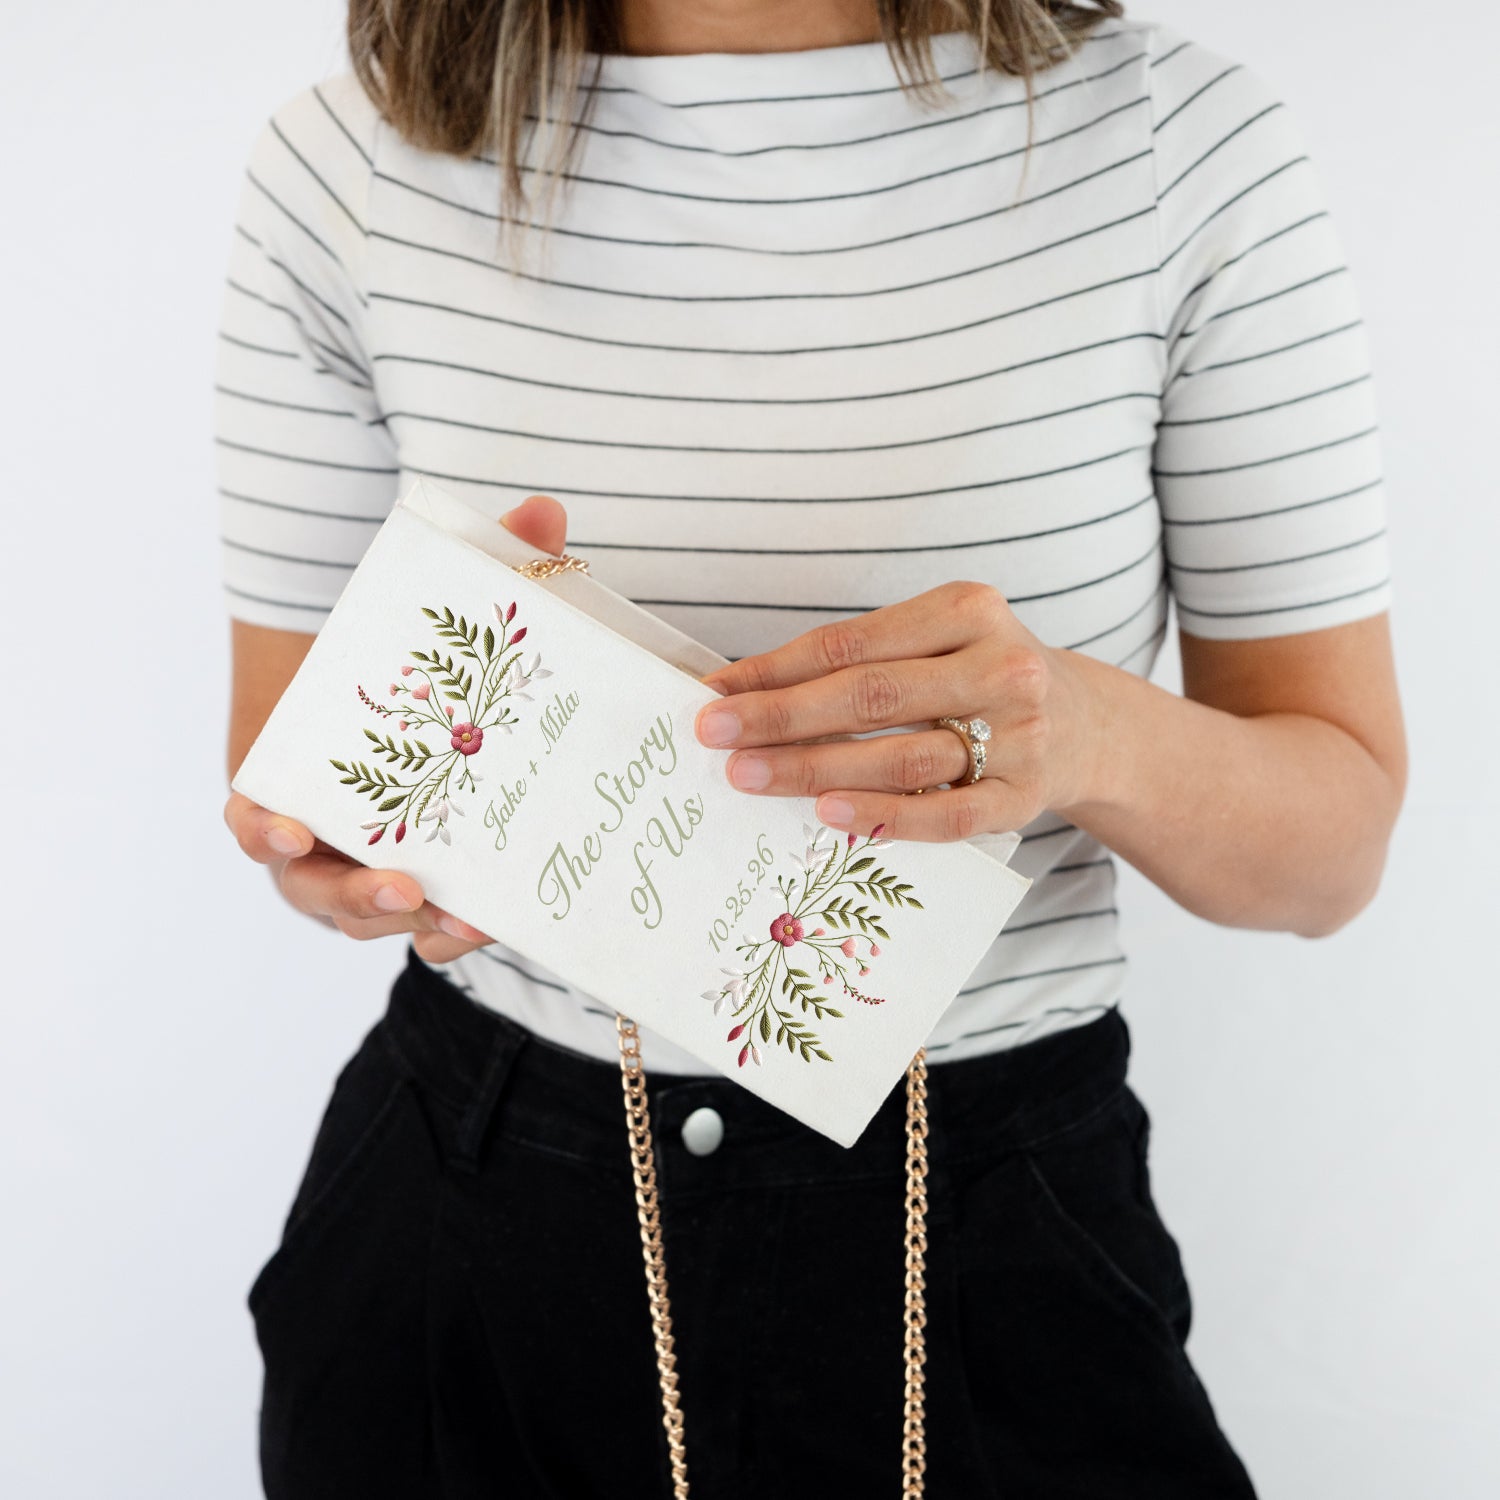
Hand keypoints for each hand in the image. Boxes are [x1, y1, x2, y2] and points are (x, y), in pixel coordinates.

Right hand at [223, 494, 570, 960]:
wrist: (448, 710)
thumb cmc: (421, 667)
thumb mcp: (449, 619)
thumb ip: (488, 565)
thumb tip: (544, 511)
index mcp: (301, 772)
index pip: (256, 814)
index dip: (264, 828)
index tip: (293, 831)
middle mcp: (324, 834)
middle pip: (314, 887)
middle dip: (354, 896)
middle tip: (406, 887)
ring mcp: (368, 870)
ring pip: (372, 920)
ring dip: (416, 926)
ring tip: (470, 920)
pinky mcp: (422, 895)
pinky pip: (429, 929)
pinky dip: (454, 933)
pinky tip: (498, 923)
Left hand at [694, 581, 1100, 842]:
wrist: (1085, 726)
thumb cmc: (978, 679)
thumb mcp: (933, 644)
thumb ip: (855, 661)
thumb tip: (740, 691)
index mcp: (969, 610)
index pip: (852, 641)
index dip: (776, 668)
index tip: (714, 691)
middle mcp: (1001, 666)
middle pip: (871, 694)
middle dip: (782, 716)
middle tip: (715, 735)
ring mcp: (1019, 735)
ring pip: (903, 756)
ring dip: (816, 768)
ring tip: (749, 776)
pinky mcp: (1024, 797)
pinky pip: (945, 816)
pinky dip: (882, 815)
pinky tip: (826, 815)